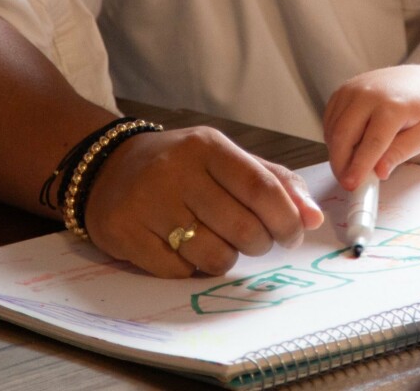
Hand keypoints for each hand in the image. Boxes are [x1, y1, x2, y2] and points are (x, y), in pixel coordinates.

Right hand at [82, 126, 323, 278]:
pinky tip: (181, 248)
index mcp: (206, 146)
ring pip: (214, 256)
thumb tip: (313, 216)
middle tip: (254, 240)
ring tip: (216, 242)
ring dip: (225, 259)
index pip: (262, 189)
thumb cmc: (178, 166)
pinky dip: (190, 268)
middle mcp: (175, 171)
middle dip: (259, 243)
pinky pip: (179, 272)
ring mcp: (147, 204)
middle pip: (243, 228)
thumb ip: (273, 181)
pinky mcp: (126, 234)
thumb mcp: (224, 158)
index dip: (287, 219)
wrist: (106, 168)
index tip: (293, 234)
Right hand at [322, 65, 419, 189]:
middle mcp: (368, 93)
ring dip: (336, 153)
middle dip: (340, 164)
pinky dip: (333, 138)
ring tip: (349, 167)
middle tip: (346, 183)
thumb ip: (400, 152)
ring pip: (333, 129)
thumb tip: (379, 171)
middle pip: (344, 135)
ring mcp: (352, 89)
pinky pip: (329, 120)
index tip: (352, 184)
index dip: (360, 166)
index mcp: (393, 105)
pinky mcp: (342, 91)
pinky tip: (346, 148)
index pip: (372, 142)